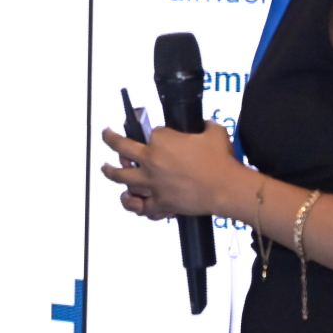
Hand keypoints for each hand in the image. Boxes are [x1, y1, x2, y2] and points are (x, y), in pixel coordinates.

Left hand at [99, 122, 243, 221]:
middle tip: (107, 135)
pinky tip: (128, 199)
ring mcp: (152, 184)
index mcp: (161, 140)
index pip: (151, 132)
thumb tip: (204, 125)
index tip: (161, 135)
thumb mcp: (214, 132)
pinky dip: (132, 204)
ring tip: (106, 168)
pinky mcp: (159, 203)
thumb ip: (204, 126)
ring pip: (122, 177)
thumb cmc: (220, 161)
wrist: (226, 187)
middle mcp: (151, 161)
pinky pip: (140, 206)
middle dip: (110, 139)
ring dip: (110, 172)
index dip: (158, 134)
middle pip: (122, 148)